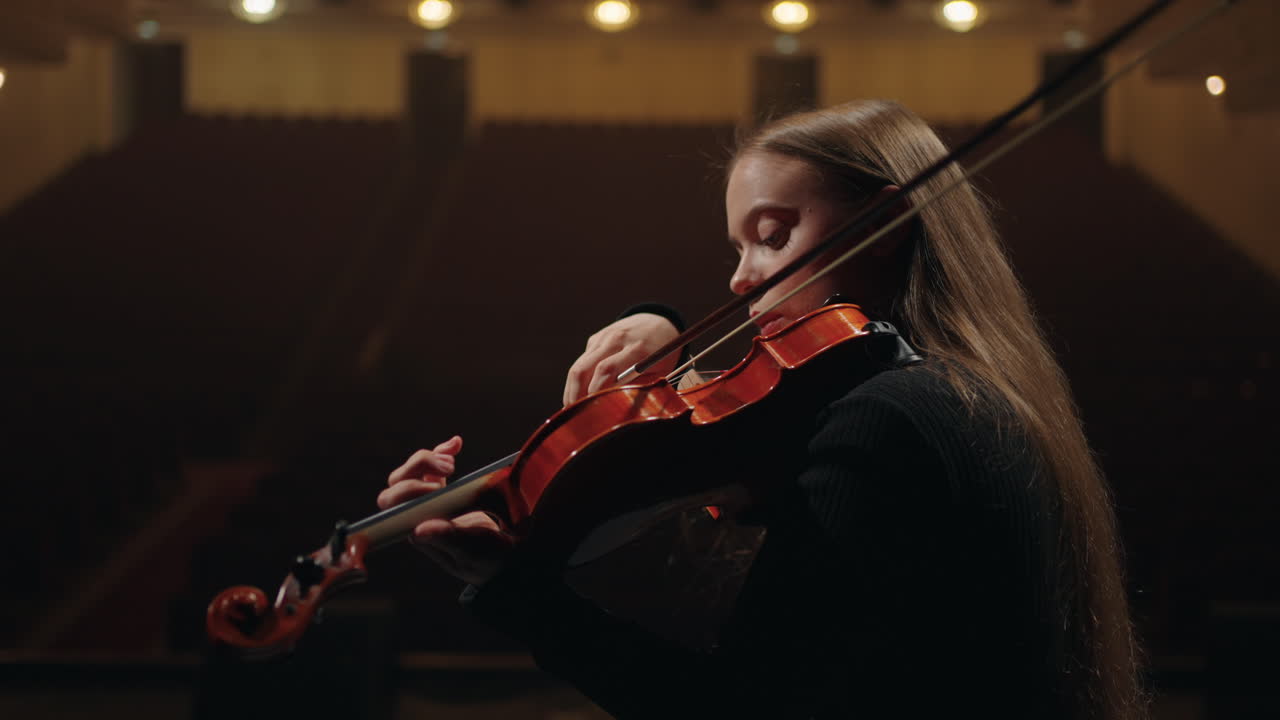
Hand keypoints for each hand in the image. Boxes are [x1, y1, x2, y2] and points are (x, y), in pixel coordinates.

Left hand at [380, 436, 514, 585]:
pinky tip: (456, 444)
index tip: (436, 489)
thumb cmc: (488, 558)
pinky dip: (443, 450)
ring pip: (410, 471)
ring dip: (428, 459)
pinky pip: (432, 465)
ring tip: (452, 464)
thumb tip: (417, 531)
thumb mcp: (472, 553)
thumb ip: (448, 541)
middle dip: (419, 469)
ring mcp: (427, 500)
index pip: (394, 509)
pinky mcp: (440, 489)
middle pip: (397, 484)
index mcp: (419, 533)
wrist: (507, 554)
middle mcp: (417, 516)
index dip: (407, 492)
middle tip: (450, 469)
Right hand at [563, 313, 680, 405]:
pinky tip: (578, 393)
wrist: (659, 321)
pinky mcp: (596, 338)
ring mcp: (603, 337)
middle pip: (584, 367)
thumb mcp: (660, 370)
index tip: (592, 410)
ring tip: (571, 407)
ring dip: (571, 388)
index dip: (595, 391)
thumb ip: (639, 385)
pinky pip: (582, 361)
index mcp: (636, 348)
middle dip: (576, 393)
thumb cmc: (663, 353)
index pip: (606, 369)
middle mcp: (616, 339)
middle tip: (575, 413)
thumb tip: (616, 404)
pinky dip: (578, 379)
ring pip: (578, 365)